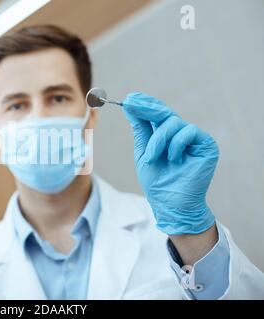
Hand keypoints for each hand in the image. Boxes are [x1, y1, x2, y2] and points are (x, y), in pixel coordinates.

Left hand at [122, 92, 217, 234]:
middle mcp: (181, 135)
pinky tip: (173, 159)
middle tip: (131, 103)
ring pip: (173, 122)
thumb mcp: (144, 152)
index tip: (129, 98)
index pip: (157, 114)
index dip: (145, 104)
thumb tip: (130, 105)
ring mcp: (194, 139)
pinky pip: (188, 131)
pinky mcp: (206, 145)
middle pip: (164, 113)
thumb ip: (141, 129)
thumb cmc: (157, 181)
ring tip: (153, 158)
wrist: (170, 204)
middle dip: (147, 108)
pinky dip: (175, 144)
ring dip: (158, 139)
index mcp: (166, 136)